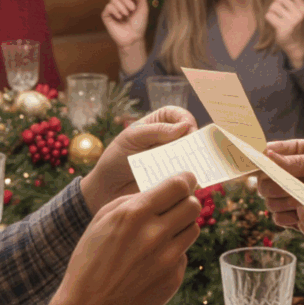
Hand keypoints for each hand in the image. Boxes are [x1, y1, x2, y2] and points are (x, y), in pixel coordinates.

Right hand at [43, 173, 200, 304]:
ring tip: (161, 234)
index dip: (185, 180)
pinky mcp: (175, 277)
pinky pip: (183, 254)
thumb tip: (161, 191)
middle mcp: (156, 233)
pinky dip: (172, 253)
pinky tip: (151, 261)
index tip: (186, 180)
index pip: (179, 185)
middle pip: (194, 205)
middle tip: (176, 206)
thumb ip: (133, 201)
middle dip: (186, 201)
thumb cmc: (91, 261)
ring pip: (194, 229)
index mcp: (135, 213)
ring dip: (181, 226)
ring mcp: (168, 258)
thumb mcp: (102, 220)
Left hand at [80, 106, 197, 213]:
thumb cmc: (115, 159)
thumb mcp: (131, 138)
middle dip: (195, 140)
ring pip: (194, 155)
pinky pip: (189, 175)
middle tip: (193, 149)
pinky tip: (190, 179)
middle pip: (191, 135)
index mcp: (158, 124)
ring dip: (196, 159)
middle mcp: (169, 141)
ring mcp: (174, 160)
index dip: (186, 119)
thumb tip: (184, 127)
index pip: (179, 115)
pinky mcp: (174, 179)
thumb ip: (155, 131)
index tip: (187, 129)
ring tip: (192, 165)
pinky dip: (192, 176)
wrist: (107, 188)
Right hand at [101, 0, 148, 48]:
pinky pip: (108, 7)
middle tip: (132, 9)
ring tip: (126, 16)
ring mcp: (112, 9)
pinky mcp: (106, 16)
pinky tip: (119, 18)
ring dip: (122, 7)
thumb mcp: (144, 9)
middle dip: (126, 0)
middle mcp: (119, 3)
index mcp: (128, 0)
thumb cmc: (139, 25)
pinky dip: (115, 11)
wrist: (134, 37)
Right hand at [257, 139, 303, 226]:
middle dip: (272, 185)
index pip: (267, 154)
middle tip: (290, 188)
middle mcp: (290, 173)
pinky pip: (279, 218)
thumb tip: (269, 156)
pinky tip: (300, 214)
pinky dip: (286, 217)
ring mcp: (293, 194)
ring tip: (301, 201)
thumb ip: (298, 162)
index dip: (260, 161)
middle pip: (263, 180)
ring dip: (280, 202)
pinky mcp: (298, 214)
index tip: (262, 168)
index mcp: (296, 153)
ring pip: (268, 200)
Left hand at [265, 0, 303, 67]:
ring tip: (276, 18)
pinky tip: (274, 23)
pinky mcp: (283, 28)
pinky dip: (269, 18)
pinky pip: (269, 15)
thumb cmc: (294, 25)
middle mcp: (299, 13)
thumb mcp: (298, 12)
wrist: (296, 44)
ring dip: (271, 11)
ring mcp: (292, 21)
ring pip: (273, 6)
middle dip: (275, 3)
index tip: (284, 4)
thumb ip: (291, 2)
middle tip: (278, 12)